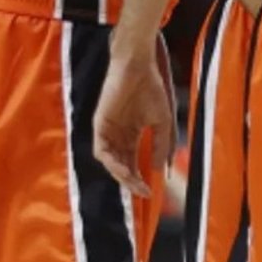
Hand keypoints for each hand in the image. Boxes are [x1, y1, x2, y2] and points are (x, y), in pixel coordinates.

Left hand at [93, 49, 173, 197]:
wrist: (139, 69)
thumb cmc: (152, 90)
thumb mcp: (163, 122)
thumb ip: (162, 145)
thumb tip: (160, 169)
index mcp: (132, 134)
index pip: (133, 162)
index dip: (140, 178)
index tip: (151, 191)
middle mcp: (117, 136)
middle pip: (121, 165)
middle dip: (131, 181)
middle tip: (142, 192)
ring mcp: (107, 131)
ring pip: (110, 161)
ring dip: (121, 174)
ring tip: (134, 182)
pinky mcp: (99, 125)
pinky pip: (101, 150)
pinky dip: (111, 162)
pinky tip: (124, 169)